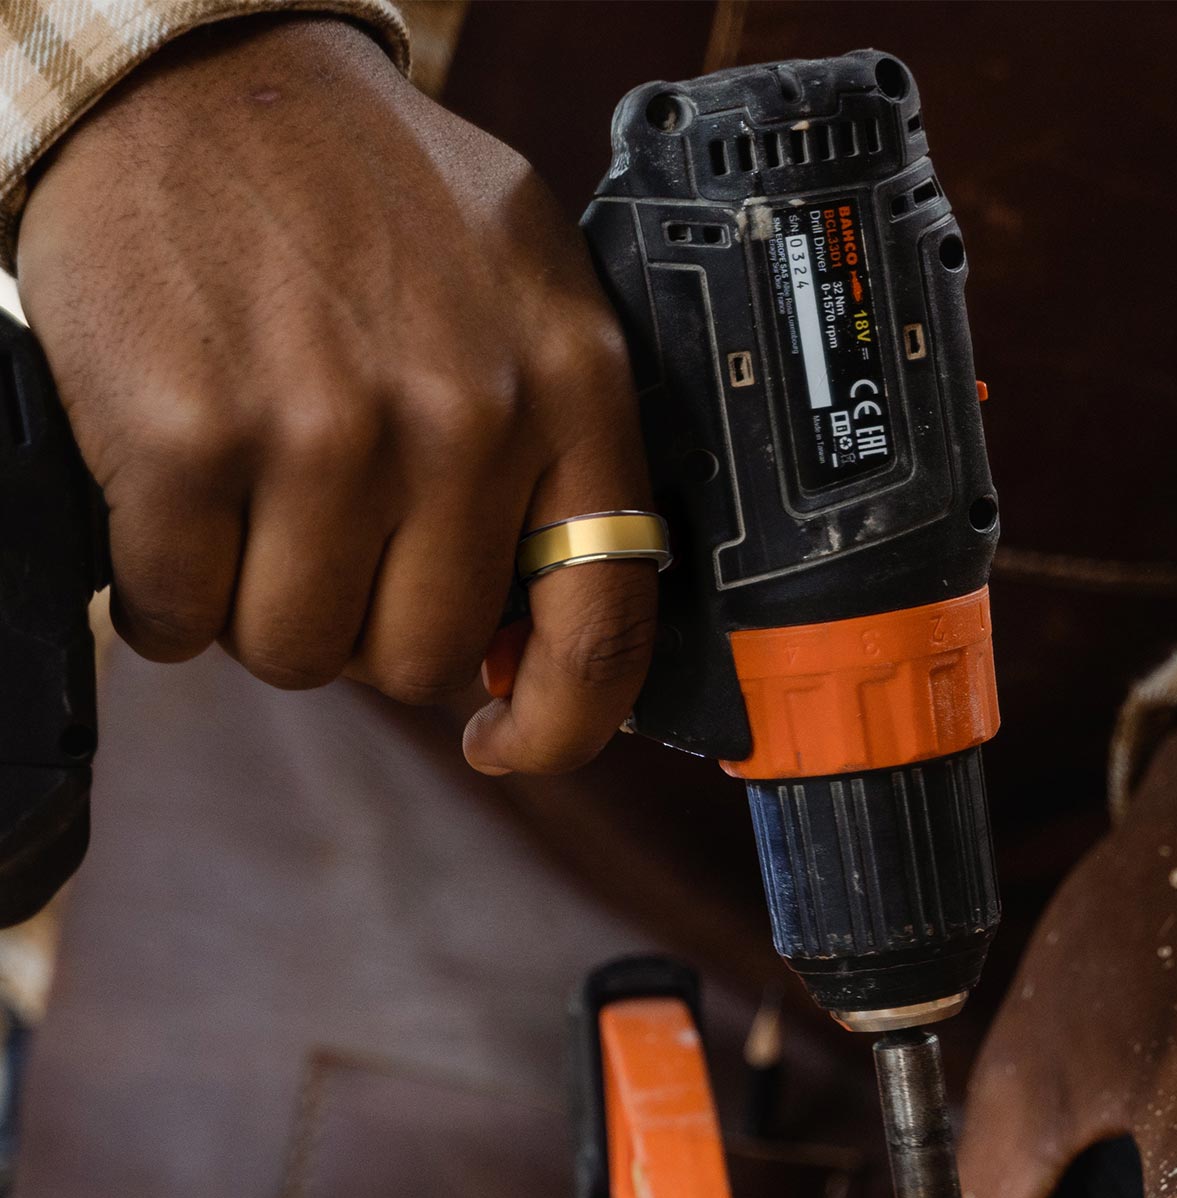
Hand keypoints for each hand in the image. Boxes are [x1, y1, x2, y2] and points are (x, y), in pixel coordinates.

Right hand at [17, 16, 653, 773]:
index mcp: (570, 387)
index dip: (560, 724)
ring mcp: (325, 429)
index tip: (505, 739)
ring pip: (295, 651)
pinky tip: (177, 505)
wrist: (197, 72)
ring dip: (263, 608)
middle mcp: (464, 415)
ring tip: (255, 506)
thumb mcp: (524, 293)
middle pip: (419, 659)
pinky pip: (178, 616)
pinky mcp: (191, 438)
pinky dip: (164, 590)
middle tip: (333, 545)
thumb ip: (557, 458)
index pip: (603, 625)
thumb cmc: (366, 198)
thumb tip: (534, 639)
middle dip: (366, 627)